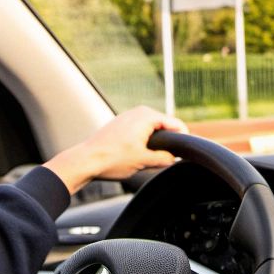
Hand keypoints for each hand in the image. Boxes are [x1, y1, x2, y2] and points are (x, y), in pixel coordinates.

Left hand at [43, 106, 188, 194]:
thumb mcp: (144, 161)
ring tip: (154, 157)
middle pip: (165, 125)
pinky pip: (141, 129)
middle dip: (169, 140)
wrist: (86, 160)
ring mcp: (129, 116)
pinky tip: (139, 153)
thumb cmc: (112, 159)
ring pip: (152, 127)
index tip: (187, 152)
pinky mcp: (121, 123)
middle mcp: (139, 112)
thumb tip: (173, 157)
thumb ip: (164, 158)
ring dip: (156, 141)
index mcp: (147, 116)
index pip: (175, 124)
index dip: (184, 138)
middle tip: (170, 158)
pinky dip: (145, 139)